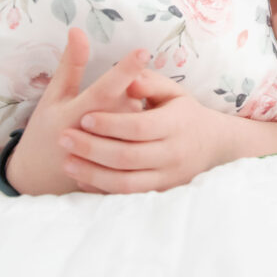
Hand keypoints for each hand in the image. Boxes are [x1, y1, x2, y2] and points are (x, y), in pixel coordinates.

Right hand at [5, 27, 148, 194]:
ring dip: (133, 107)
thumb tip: (77, 30)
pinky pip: (140, 138)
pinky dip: (137, 126)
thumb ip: (70, 65)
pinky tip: (125, 128)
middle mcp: (96, 134)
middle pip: (129, 100)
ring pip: (137, 118)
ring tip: (112, 114)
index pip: (106, 89)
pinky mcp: (120, 165)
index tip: (143, 51)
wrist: (40, 178)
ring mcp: (110, 152)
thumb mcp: (54, 96)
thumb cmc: (45, 129)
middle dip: (133, 86)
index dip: (125, 70)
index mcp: (76, 114)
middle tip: (121, 87)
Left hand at [59, 70, 230, 193]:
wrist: (212, 145)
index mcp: (176, 123)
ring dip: (93, 173)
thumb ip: (150, 82)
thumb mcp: (173, 92)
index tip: (85, 117)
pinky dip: (102, 190)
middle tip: (64, 138)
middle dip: (93, 148)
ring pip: (126, 182)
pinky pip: (127, 196)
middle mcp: (173, 152)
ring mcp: (167, 176)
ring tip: (67, 162)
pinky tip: (81, 180)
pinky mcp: (160, 192)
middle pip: (128, 156)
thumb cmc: (183, 113)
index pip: (139, 126)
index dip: (110, 123)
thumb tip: (128, 80)